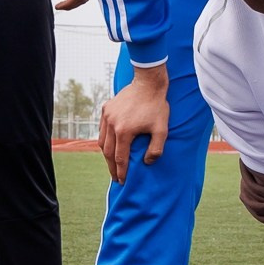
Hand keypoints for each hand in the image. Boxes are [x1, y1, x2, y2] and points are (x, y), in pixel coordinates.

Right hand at [98, 64, 171, 182]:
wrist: (148, 83)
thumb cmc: (156, 106)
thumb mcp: (162, 130)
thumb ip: (156, 149)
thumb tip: (147, 163)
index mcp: (124, 132)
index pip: (120, 158)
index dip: (121, 171)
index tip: (122, 181)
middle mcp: (111, 124)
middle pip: (108, 152)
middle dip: (112, 167)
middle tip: (116, 178)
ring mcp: (107, 116)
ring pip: (102, 141)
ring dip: (106, 154)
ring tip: (111, 164)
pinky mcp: (106, 108)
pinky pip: (102, 128)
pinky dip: (104, 139)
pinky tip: (110, 145)